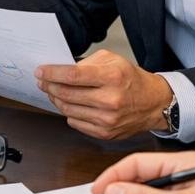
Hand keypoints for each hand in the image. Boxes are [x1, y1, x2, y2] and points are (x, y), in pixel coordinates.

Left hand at [34, 49, 172, 139]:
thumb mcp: (113, 60)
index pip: (73, 76)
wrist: (154, 104)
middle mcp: (110, 100)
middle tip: (42, 81)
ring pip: (67, 110)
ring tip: (54, 91)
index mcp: (112, 78)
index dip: (52, 73)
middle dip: (49, 86)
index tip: (40, 71)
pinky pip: (75, 122)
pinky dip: (69, 112)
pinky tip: (71, 104)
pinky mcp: (105, 133)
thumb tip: (61, 69)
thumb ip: (87, 62)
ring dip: (56, 99)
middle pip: (66, 94)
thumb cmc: (132, 79)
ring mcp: (107, 120)